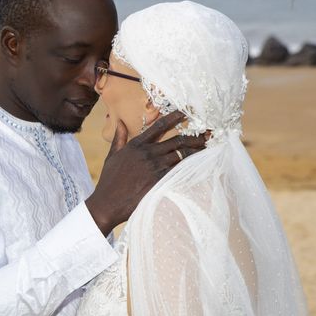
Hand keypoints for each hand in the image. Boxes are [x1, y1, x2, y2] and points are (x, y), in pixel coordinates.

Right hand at [85, 110, 207, 233]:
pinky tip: (200, 165)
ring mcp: (154, 167)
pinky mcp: (160, 181)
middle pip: (177, 141)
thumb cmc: (109, 181)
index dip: (174, 118)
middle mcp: (147, 153)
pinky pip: (180, 171)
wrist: (108, 203)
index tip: (185, 113)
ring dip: (196, 151)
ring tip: (207, 148)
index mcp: (136, 145)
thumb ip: (119, 138)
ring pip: (182, 155)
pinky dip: (190, 167)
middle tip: (207, 134)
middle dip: (194, 137)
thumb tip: (121, 122)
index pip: (158, 127)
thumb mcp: (112, 156)